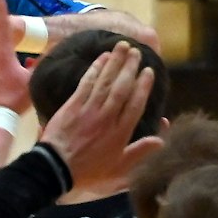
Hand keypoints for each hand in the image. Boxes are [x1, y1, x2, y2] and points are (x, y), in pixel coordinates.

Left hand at [38, 43, 161, 188]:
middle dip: (130, 68)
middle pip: (122, 88)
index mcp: (120, 133)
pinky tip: (103, 58)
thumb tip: (162, 138)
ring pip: (105, 81)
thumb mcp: (119, 169)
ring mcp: (89, 109)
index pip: (136, 104)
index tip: (149, 71)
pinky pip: (86, 83)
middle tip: (137, 51)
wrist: (55, 169)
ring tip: (123, 46)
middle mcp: (107, 117)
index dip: (143, 86)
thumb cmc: (89, 171)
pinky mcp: (72, 105)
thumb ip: (140, 152)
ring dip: (115, 62)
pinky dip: (95, 69)